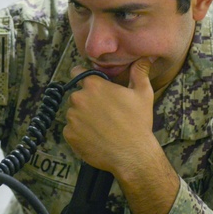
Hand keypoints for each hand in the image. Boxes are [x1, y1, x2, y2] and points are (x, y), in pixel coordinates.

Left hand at [64, 58, 179, 213]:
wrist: (132, 154)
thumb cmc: (138, 123)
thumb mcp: (143, 94)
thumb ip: (140, 72)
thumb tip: (143, 59)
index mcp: (93, 85)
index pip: (77, 72)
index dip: (83, 77)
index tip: (91, 85)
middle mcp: (78, 98)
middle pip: (77, 95)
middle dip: (87, 102)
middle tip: (104, 113)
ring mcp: (71, 118)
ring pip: (74, 113)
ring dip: (83, 118)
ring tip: (101, 128)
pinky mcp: (68, 135)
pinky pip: (71, 130)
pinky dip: (80, 133)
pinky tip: (96, 137)